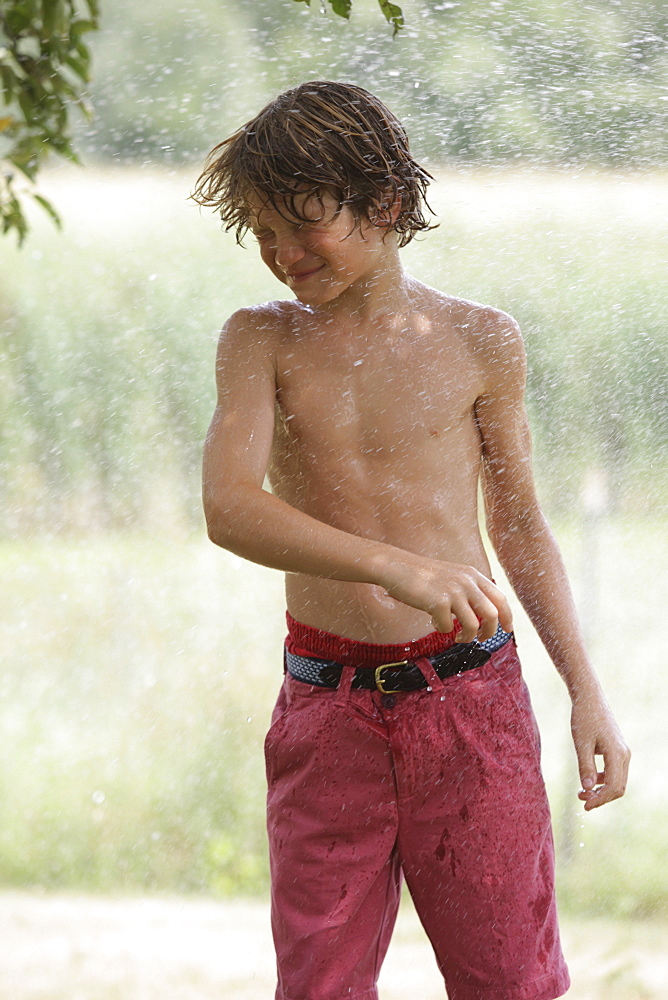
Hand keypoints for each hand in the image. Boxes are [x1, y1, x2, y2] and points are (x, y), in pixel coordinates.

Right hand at [380, 557, 512, 641]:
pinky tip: (434, 622)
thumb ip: (468, 590)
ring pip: (472, 625)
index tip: (508, 629)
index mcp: (472, 575)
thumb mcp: (452, 576)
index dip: (507, 616)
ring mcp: (453, 592)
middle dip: (489, 632)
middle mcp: (466, 582)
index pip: (500, 598)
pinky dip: (442, 630)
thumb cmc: (422, 575)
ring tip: (457, 638)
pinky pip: (448, 627)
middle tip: (480, 639)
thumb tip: (482, 615)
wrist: (396, 566)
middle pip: (491, 615)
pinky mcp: (438, 602)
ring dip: (467, 637)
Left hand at [571, 691, 630, 809]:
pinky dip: (602, 779)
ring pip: (617, 780)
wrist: (589, 698)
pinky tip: (588, 780)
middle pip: (618, 787)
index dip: (600, 800)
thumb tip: (587, 789)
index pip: (613, 787)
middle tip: (582, 801)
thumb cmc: (584, 718)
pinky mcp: (617, 749)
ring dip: (601, 789)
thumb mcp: (581, 744)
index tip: (585, 805)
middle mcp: (624, 755)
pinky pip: (614, 771)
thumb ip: (585, 767)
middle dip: (601, 797)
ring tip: (582, 793)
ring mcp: (622, 752)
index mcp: (617, 754)